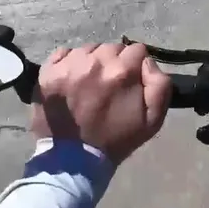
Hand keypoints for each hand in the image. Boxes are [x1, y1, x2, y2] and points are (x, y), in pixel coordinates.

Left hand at [30, 43, 172, 163]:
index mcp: (122, 71)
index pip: (137, 50)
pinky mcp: (48, 72)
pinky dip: (70, 62)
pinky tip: (72, 80)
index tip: (131, 81)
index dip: (136, 66)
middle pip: (112, 48)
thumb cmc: (115, 139)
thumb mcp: (153, 120)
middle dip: (114, 63)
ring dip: (93, 62)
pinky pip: (64, 53)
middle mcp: (95, 62)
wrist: (73, 159)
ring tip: (89, 84)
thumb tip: (147, 63)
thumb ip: (160, 84)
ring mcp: (69, 65)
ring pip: (89, 49)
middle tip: (109, 85)